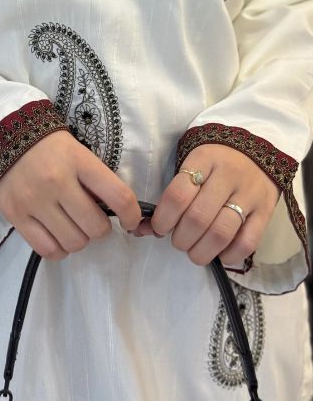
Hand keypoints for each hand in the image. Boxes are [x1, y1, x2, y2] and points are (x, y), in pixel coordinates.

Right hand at [0, 130, 142, 259]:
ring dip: (79, 239)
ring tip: (72, 225)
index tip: (132, 220)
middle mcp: (57, 181)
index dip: (133, 215)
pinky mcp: (16, 215)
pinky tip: (57, 234)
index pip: (118, 196)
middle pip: (96, 227)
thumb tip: (116, 211)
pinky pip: (48, 250)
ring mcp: (34, 200)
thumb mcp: (76, 150)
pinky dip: (59, 248)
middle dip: (101, 228)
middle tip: (92, 219)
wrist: (0, 135)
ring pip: (74, 242)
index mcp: (77, 160)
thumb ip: (94, 177)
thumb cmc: (46, 144)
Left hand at [130, 144, 281, 267]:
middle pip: (198, 217)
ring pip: (221, 233)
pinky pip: (247, 243)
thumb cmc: (215, 161)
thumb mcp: (191, 165)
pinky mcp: (266, 212)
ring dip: (201, 251)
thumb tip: (140, 229)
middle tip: (177, 241)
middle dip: (181, 238)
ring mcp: (250, 194)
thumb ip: (170, 195)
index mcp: (203, 159)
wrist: (257, 150)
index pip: (178, 194)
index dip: (163, 218)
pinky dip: (228, 256)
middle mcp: (228, 175)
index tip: (159, 227)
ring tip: (194, 251)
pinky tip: (218, 254)